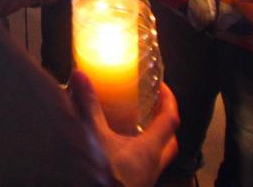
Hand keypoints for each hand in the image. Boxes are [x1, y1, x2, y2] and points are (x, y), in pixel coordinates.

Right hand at [71, 71, 178, 186]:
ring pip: (159, 158)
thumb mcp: (93, 137)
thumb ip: (88, 106)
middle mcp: (152, 166)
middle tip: (153, 108)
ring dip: (152, 142)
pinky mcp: (134, 185)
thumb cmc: (104, 174)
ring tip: (135, 127)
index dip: (169, 101)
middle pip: (171, 142)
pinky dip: (138, 155)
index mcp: (148, 150)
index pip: (170, 121)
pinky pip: (144, 168)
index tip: (162, 87)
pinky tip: (120, 151)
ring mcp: (145, 179)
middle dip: (165, 123)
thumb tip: (81, 76)